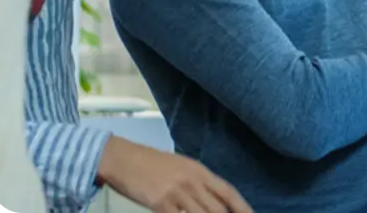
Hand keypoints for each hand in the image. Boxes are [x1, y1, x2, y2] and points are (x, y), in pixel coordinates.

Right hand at [97, 136, 251, 212]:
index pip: (228, 191)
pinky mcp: (160, 204)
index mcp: (200, 171)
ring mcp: (176, 194)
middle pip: (217, 209)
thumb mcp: (182, 167)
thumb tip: (214, 199)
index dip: (242, 207)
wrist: (125, 160)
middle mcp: (192, 182)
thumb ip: (198, 182)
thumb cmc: (153, 163)